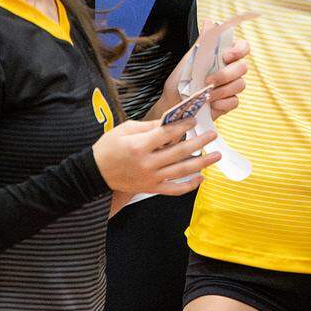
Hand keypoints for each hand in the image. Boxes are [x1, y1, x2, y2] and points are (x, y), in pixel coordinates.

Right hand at [93, 117, 218, 196]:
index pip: (167, 134)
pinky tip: (201, 178)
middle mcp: (147, 163)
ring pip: (182, 171)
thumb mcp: (124, 129)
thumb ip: (148, 126)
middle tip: (213, 135)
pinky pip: (175, 189)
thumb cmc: (108, 147)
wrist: (94, 173)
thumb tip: (169, 121)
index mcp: (139, 145)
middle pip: (179, 152)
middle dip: (199, 142)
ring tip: (216, 155)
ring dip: (202, 163)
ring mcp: (150, 178)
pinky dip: (189, 185)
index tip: (194, 120)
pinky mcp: (151, 188)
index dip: (183, 126)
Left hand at [155, 36, 248, 119]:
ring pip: (240, 85)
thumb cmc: (182, 79)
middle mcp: (231, 70)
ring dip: (222, 90)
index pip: (243, 47)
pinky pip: (235, 101)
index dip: (239, 50)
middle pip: (243, 68)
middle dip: (226, 75)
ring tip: (206, 95)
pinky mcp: (229, 102)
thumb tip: (209, 22)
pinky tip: (211, 103)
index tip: (225, 56)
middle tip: (208, 81)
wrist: (174, 101)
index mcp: (224, 56)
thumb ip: (203, 41)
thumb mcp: (190, 58)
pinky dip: (223, 102)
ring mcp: (232, 86)